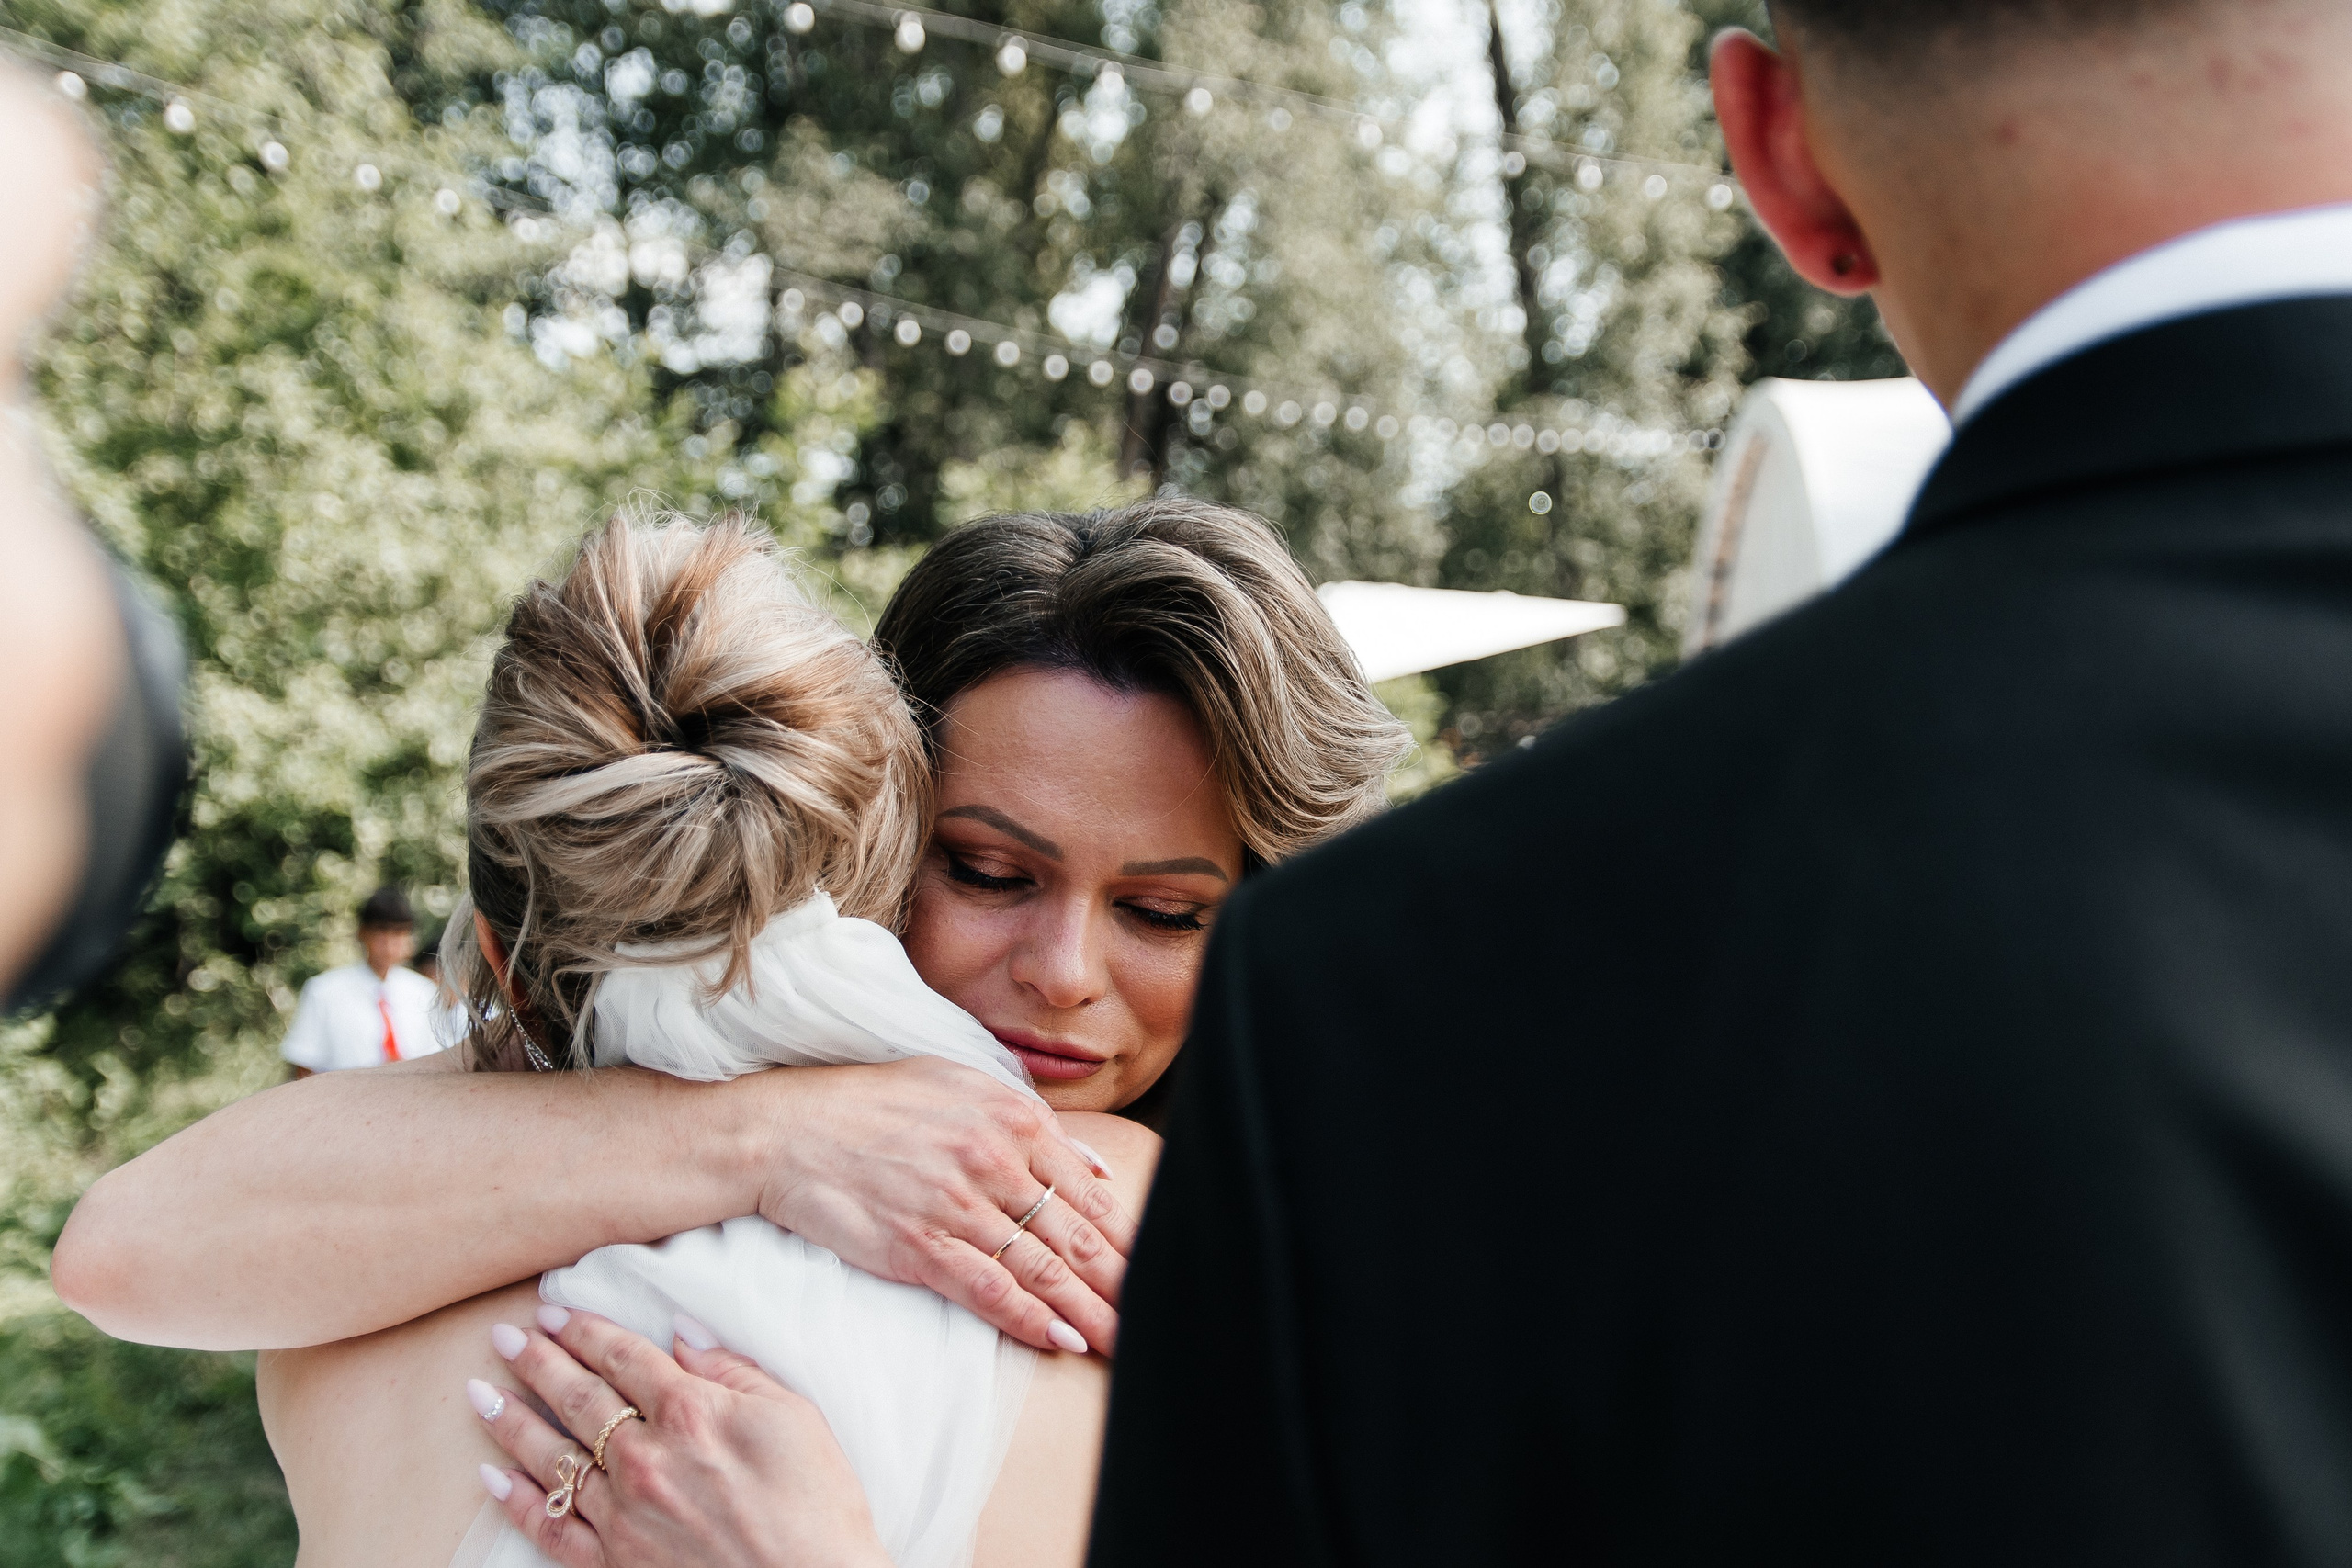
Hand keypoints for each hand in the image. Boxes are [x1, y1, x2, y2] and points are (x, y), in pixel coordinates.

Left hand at [474, 1305, 888, 1567]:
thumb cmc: (818, 1504)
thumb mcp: (795, 1415)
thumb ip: (734, 1370)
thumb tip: (683, 1334)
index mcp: (690, 1412)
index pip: (622, 1356)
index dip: (583, 1328)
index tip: (552, 1311)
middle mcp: (645, 1458)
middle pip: (578, 1397)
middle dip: (536, 1361)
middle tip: (504, 1336)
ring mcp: (623, 1514)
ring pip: (552, 1457)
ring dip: (511, 1420)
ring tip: (480, 1392)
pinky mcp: (614, 1564)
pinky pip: (552, 1528)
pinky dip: (517, 1502)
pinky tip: (491, 1478)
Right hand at [755, 1057, 1134, 1353]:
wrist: (788, 1129)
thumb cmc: (872, 1103)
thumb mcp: (959, 1083)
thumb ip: (1030, 1119)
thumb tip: (1093, 1164)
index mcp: (1012, 1117)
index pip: (1089, 1189)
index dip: (1129, 1236)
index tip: (1159, 1268)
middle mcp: (995, 1159)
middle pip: (1078, 1234)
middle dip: (1123, 1283)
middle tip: (1160, 1318)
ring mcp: (959, 1204)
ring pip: (1044, 1269)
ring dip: (1091, 1313)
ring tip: (1126, 1344)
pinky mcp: (921, 1246)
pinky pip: (990, 1290)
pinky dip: (1031, 1320)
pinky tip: (1061, 1341)